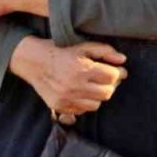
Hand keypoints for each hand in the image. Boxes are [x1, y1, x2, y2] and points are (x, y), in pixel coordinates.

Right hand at [9, 37, 127, 122]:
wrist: (34, 62)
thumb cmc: (60, 51)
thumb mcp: (82, 46)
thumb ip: (104, 51)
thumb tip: (122, 60)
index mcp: (82, 68)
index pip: (112, 76)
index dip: (118, 72)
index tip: (118, 70)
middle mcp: (75, 85)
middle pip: (107, 92)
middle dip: (110, 84)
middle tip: (107, 78)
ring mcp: (67, 98)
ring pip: (97, 104)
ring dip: (98, 95)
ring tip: (94, 85)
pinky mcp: (60, 106)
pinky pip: (82, 110)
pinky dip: (86, 102)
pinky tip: (82, 92)